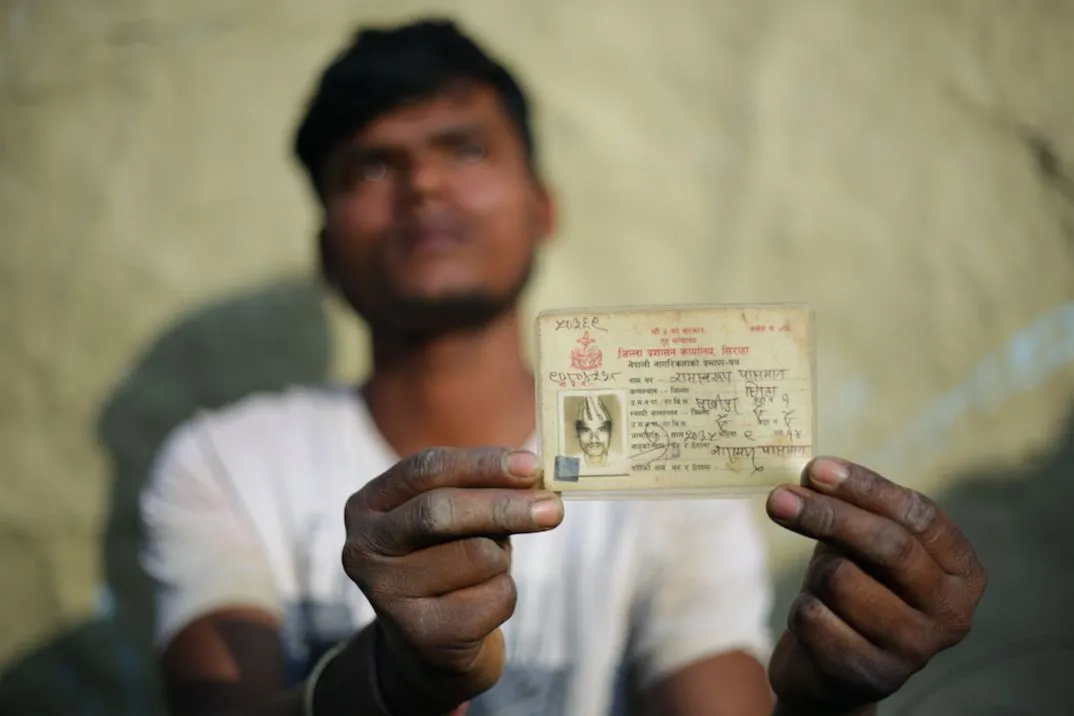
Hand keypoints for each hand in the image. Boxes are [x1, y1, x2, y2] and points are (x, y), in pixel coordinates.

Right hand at [342, 447, 563, 712]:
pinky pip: (492, 598)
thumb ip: (484, 492)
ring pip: (477, 555)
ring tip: (486, 570)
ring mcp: (386, 595)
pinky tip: (480, 607)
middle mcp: (365, 548)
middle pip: (440, 511)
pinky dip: (504, 597)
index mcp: (369, 505)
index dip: (482, 464)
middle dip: (504, 506)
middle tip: (554, 508)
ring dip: (502, 558)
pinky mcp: (420, 636)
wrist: (429, 646)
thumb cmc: (449, 562)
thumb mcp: (455, 520)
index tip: (532, 466)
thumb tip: (537, 478)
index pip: (426, 469)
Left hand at [765, 457, 986, 713]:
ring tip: (820, 589)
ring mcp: (914, 650)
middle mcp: (951, 613)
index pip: (919, 515)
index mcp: (963, 572)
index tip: (816, 468)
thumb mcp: (861, 545)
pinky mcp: (870, 676)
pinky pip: (814, 617)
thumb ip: (850, 510)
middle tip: (778, 499)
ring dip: (815, 576)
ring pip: (843, 580)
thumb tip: (811, 475)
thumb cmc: (854, 587)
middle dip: (828, 515)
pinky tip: (814, 621)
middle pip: (888, 546)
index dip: (865, 487)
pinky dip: (802, 610)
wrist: (833, 667)